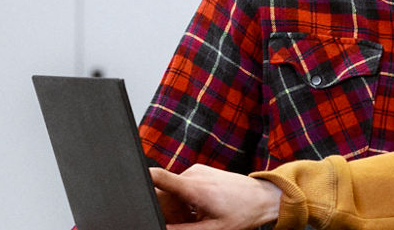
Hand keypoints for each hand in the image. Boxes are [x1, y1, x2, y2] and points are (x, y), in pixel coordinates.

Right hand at [148, 164, 284, 229]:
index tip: (129, 186)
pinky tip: (201, 212)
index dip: (139, 180)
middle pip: (164, 192)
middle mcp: (193, 174)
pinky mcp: (201, 172)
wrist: (264, 197)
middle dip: (167, 210)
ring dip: (178, 208)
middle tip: (186, 221)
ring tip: (198, 219)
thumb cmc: (243, 213)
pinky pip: (183, 188)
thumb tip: (162, 229)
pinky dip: (186, 202)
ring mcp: (197, 171)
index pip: (157, 177)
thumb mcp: (212, 229)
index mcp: (193, 187)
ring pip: (173, 192)